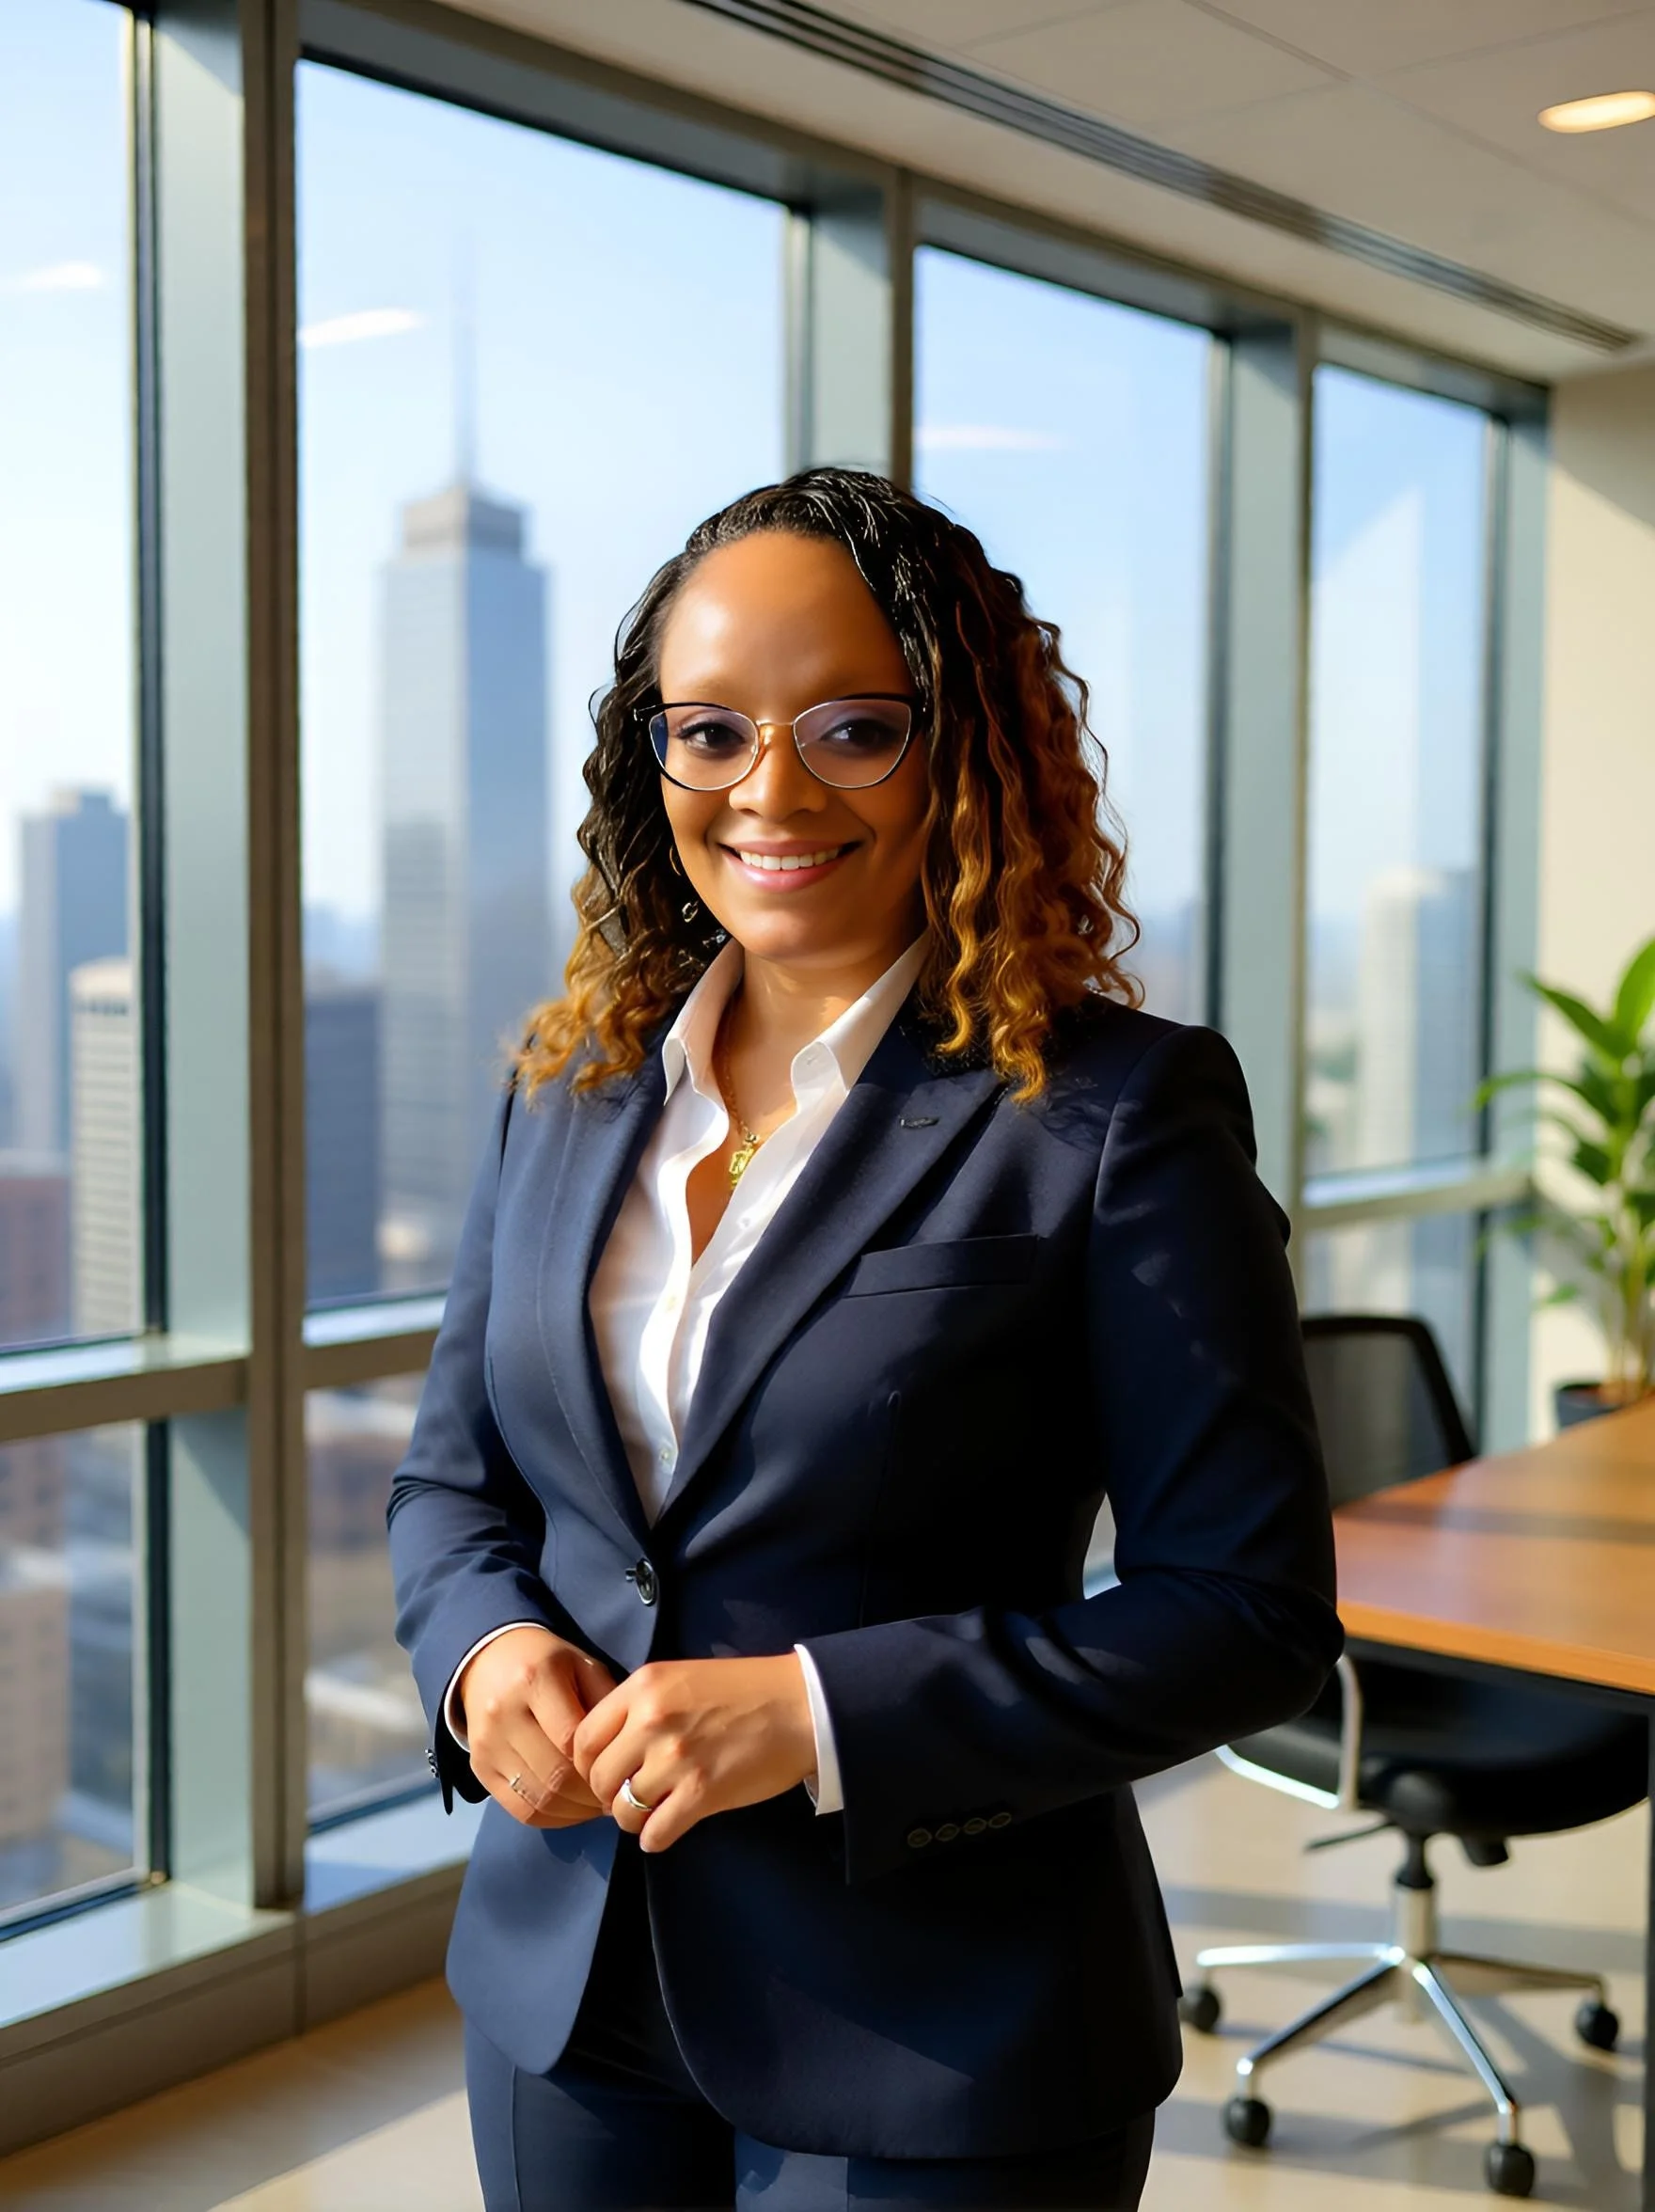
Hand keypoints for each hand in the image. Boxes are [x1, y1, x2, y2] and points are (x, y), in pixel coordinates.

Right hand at [457, 1626, 618, 1827]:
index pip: (571, 1738)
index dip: (601, 1763)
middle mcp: (504, 1713)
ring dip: (576, 1812)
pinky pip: (519, 1809)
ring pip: (538, 1799)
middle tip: (616, 1797)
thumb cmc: (548, 1663)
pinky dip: (552, 1818)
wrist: (489, 1660)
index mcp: (534, 1679)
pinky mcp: (478, 1768)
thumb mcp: (583, 1665)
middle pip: (555, 1775)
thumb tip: (628, 1752)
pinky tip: (573, 1810)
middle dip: (592, 1796)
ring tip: (597, 1806)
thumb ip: (607, 1701)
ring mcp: (486, 1744)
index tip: (624, 1771)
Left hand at [571, 1655, 816, 1852]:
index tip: (608, 1772)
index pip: (583, 1738)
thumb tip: (610, 1750)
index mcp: (643, 1687)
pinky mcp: (701, 1793)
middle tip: (630, 1797)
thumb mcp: (681, 1678)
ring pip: (623, 1810)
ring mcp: (675, 1758)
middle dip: (610, 1795)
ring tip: (654, 1811)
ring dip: (634, 1818)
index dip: (589, 1764)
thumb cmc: (744, 1692)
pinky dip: (656, 1837)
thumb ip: (642, 1706)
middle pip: (599, 1778)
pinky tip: (670, 1827)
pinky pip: (655, 1833)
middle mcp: (651, 1720)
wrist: (800, 1706)